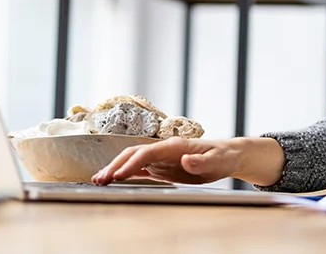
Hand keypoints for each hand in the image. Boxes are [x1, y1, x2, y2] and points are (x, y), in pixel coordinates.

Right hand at [92, 137, 240, 185]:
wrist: (227, 155)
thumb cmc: (222, 157)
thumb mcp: (216, 161)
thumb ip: (201, 162)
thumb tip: (186, 160)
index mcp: (174, 146)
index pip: (147, 152)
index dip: (132, 163)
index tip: (118, 175)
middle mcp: (164, 149)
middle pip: (134, 154)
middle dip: (115, 165)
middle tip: (100, 179)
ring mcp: (161, 157)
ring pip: (132, 160)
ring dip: (115, 169)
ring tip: (98, 180)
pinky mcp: (162, 166)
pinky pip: (140, 169)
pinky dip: (125, 173)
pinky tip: (113, 180)